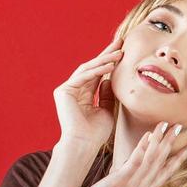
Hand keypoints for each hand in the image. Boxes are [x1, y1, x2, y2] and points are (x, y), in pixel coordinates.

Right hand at [54, 35, 123, 150]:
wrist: (85, 144)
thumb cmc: (96, 132)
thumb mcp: (107, 109)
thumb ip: (108, 94)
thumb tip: (111, 79)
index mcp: (83, 94)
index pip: (98, 73)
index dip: (110, 61)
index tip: (124, 50)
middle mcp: (73, 89)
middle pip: (92, 67)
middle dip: (107, 54)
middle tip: (121, 42)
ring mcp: (67, 89)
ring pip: (88, 70)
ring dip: (104, 60)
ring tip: (120, 53)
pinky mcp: (63, 91)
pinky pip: (83, 77)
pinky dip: (97, 71)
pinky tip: (110, 66)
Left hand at [67, 122, 186, 186]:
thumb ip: (130, 180)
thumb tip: (132, 163)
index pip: (168, 173)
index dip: (180, 159)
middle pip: (163, 162)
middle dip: (172, 142)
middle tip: (180, 126)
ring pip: (152, 159)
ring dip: (160, 139)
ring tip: (166, 124)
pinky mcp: (121, 182)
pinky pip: (136, 161)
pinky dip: (143, 147)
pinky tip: (148, 134)